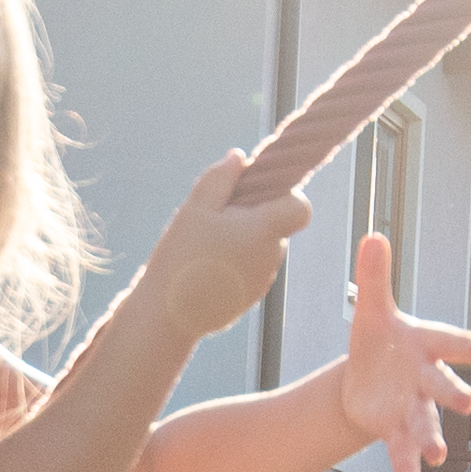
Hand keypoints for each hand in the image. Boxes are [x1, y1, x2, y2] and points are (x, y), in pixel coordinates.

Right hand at [129, 154, 308, 345]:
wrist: (169, 315)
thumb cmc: (182, 257)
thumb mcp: (196, 208)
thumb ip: (220, 178)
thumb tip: (239, 156)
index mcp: (264, 230)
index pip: (300, 208)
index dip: (286, 196)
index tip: (257, 193)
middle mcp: (272, 256)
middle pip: (276, 225)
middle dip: (253, 217)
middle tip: (216, 219)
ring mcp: (263, 279)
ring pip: (261, 247)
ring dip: (242, 240)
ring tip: (205, 246)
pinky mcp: (250, 297)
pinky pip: (250, 269)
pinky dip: (235, 263)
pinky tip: (205, 267)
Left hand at [329, 230, 470, 471]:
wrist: (366, 380)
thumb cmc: (378, 342)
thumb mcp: (371, 310)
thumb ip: (375, 277)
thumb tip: (373, 235)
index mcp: (425, 345)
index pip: (448, 341)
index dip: (464, 345)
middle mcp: (427, 379)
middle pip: (444, 386)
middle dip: (454, 393)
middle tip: (468, 403)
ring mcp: (415, 408)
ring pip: (428, 424)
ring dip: (432, 439)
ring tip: (438, 456)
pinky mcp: (396, 430)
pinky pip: (404, 453)